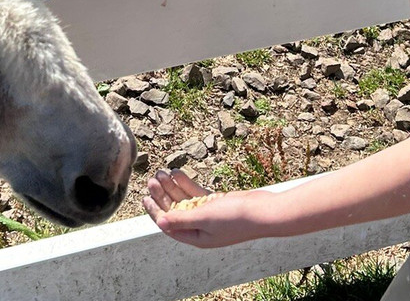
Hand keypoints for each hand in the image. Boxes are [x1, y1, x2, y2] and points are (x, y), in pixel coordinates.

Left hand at [143, 169, 265, 247]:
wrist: (264, 211)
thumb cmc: (236, 218)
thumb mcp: (205, 218)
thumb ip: (182, 219)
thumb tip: (161, 222)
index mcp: (196, 237)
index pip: (169, 225)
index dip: (156, 211)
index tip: (144, 197)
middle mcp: (201, 228)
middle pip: (175, 210)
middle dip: (163, 195)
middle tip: (152, 179)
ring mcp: (209, 215)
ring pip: (185, 199)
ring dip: (173, 187)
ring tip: (162, 172)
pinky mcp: (217, 204)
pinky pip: (197, 194)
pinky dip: (187, 184)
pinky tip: (178, 173)